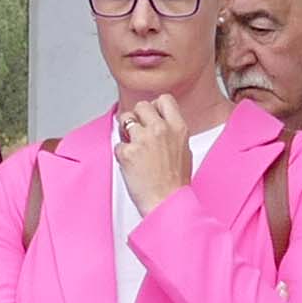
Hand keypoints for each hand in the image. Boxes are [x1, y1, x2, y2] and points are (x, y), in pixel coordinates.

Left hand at [114, 91, 193, 212]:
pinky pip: (117, 144)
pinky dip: (121, 154)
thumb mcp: (184, 150)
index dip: (155, 106)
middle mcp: (160, 129)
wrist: (167, 203)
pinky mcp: (127, 152)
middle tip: (138, 133)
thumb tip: (160, 123)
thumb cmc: (175, 184)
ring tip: (132, 146)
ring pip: (125, 118)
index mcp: (178, 128)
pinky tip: (130, 165)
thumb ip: (172, 132)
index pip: (164, 99)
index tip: (151, 117)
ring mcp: (143, 140)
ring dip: (125, 130)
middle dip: (138, 117)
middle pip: (141, 105)